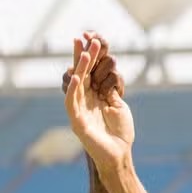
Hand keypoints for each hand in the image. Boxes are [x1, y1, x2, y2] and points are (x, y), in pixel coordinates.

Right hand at [64, 34, 134, 170]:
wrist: (118, 155)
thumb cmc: (120, 133)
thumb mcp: (118, 106)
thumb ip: (112, 91)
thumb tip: (111, 73)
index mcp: (95, 95)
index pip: (92, 71)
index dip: (92, 56)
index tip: (94, 38)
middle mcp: (85, 99)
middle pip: (83, 73)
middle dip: (86, 56)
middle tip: (88, 38)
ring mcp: (79, 109)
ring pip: (76, 84)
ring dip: (80, 68)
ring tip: (85, 53)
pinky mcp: (77, 120)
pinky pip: (72, 102)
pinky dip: (73, 89)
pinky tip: (77, 77)